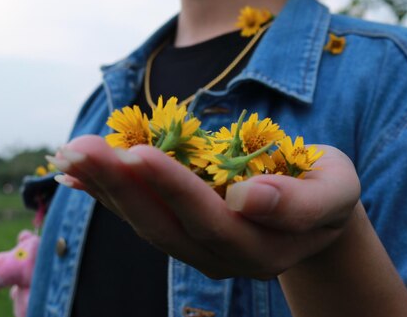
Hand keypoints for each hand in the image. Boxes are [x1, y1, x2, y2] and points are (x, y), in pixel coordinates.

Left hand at [48, 135, 360, 279]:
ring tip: (70, 153)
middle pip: (165, 227)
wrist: (315, 209)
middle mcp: (223, 258)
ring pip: (145, 223)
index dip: (175, 189)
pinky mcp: (183, 234)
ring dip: (105, 188)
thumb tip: (247, 198)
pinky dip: (107, 193)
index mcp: (264, 248)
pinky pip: (140, 216)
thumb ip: (301, 202)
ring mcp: (198, 250)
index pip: (212, 221)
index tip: (140, 153)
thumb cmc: (328, 189)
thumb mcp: (336, 190)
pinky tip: (75, 173)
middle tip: (81, 148)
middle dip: (121, 186)